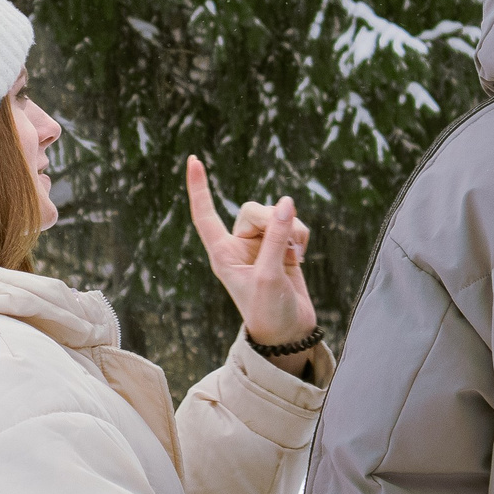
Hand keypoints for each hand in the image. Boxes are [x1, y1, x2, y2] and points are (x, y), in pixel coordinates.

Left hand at [185, 156, 318, 361]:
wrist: (290, 333)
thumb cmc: (269, 310)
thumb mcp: (269, 275)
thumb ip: (276, 237)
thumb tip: (286, 202)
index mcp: (222, 254)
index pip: (205, 214)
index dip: (198, 187)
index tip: (193, 160)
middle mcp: (238, 246)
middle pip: (253, 210)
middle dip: (273, 221)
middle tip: (286, 246)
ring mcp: (260, 245)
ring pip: (277, 215)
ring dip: (291, 230)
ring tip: (294, 257)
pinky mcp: (281, 247)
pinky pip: (293, 225)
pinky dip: (300, 237)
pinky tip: (300, 258)